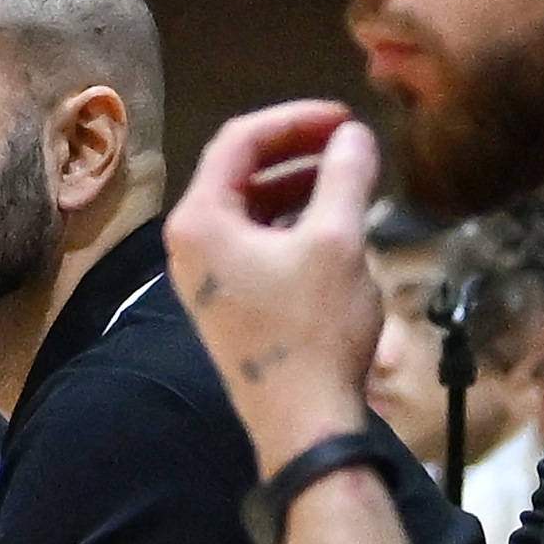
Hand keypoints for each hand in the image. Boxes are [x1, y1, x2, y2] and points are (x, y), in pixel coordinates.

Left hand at [167, 102, 386, 470]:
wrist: (303, 424)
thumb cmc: (314, 331)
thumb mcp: (337, 242)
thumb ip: (344, 176)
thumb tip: (355, 135)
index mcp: (199, 219)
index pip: (240, 139)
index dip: (295, 120)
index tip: (345, 118)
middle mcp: (189, 243)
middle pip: (240, 171)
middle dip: (297, 151)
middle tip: (350, 142)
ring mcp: (203, 277)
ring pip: (250, 209)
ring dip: (298, 187)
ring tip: (349, 177)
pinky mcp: (225, 304)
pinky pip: (255, 243)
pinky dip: (291, 223)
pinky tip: (333, 224)